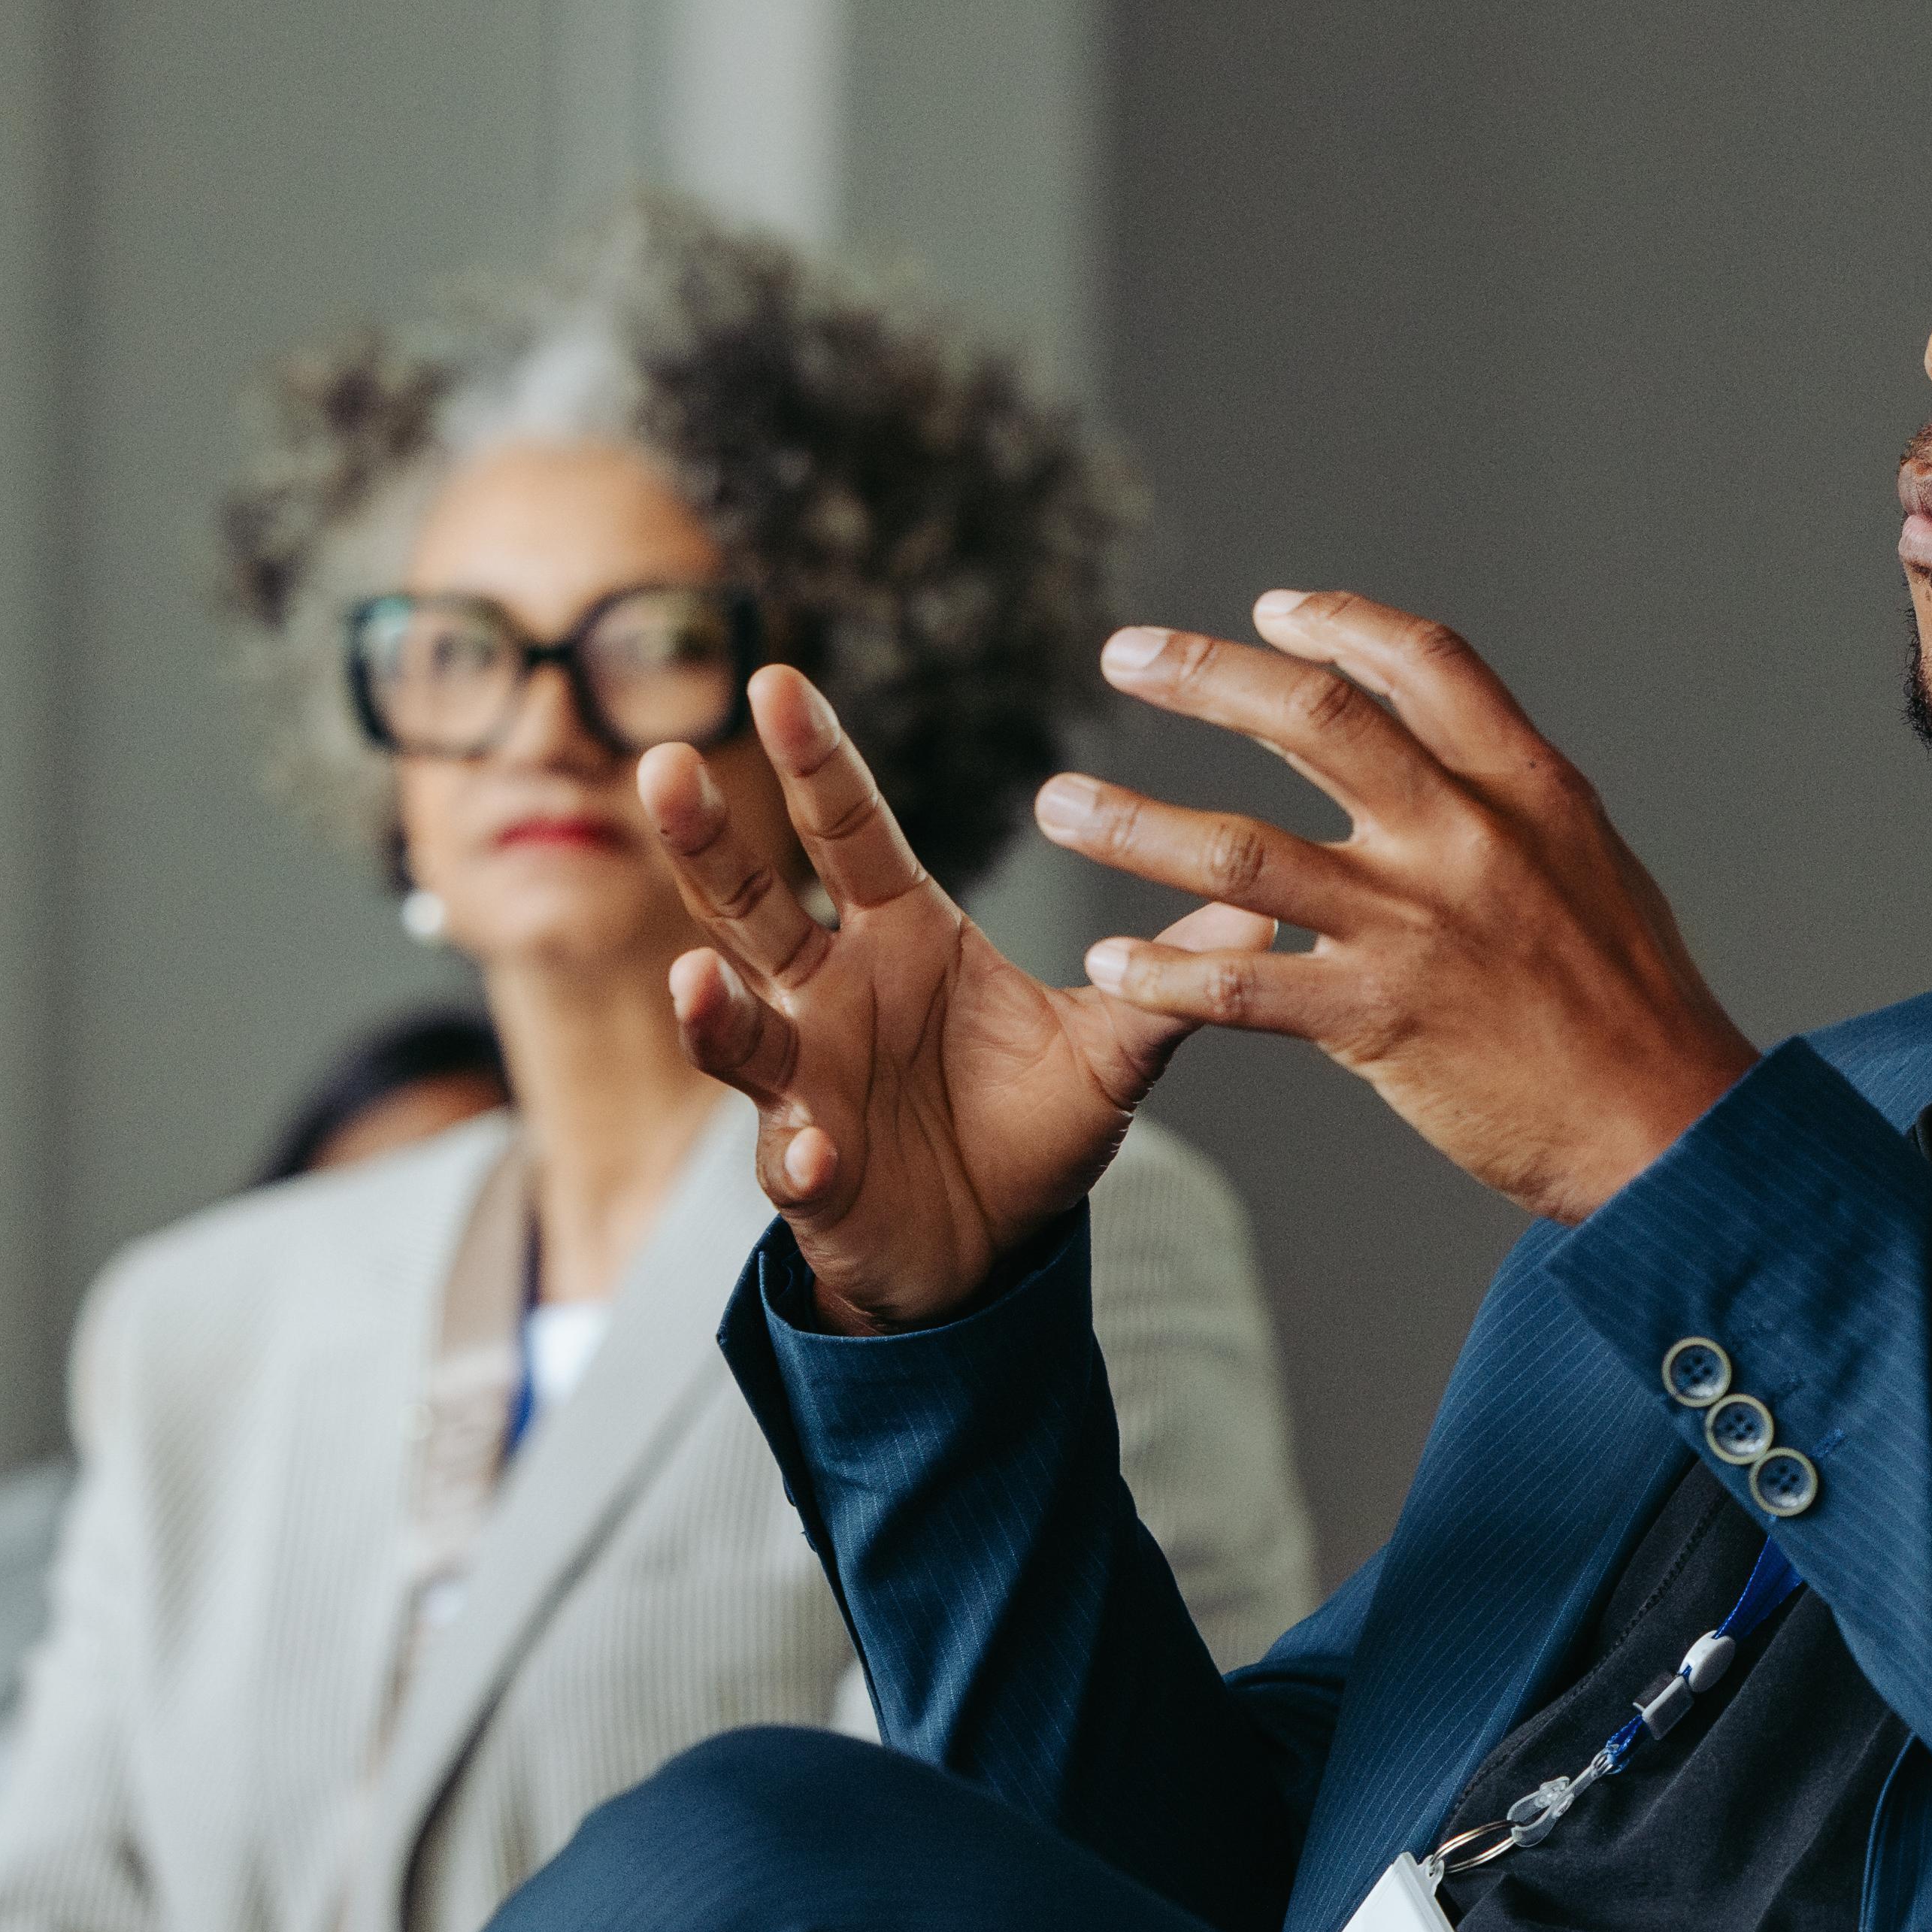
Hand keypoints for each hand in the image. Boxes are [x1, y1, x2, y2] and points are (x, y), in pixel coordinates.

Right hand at [645, 667, 1278, 1329]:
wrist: (991, 1252)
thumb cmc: (1029, 1128)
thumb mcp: (1113, 1049)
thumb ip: (1171, 976)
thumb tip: (1265, 906)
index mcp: (898, 934)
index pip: (848, 831)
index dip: (814, 761)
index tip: (776, 678)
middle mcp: (830, 994)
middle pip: (753, 901)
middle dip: (707, 839)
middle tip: (665, 764)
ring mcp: (806, 1082)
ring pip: (738, 1029)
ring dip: (713, 1005)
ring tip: (697, 975)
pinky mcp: (810, 1174)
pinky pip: (795, 1161)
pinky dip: (800, 1157)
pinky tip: (811, 1150)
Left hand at [1037, 590, 1760, 1223]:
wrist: (1668, 1130)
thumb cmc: (1635, 1007)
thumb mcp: (1594, 867)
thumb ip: (1512, 808)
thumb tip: (1450, 763)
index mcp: (1526, 788)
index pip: (1425, 665)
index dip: (1341, 625)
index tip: (1272, 609)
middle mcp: (1464, 838)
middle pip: (1314, 720)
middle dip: (1205, 676)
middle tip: (1125, 656)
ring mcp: (1415, 927)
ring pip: (1241, 850)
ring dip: (1134, 822)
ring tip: (1058, 805)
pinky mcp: (1377, 1020)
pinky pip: (1240, 984)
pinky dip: (1163, 970)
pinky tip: (1108, 963)